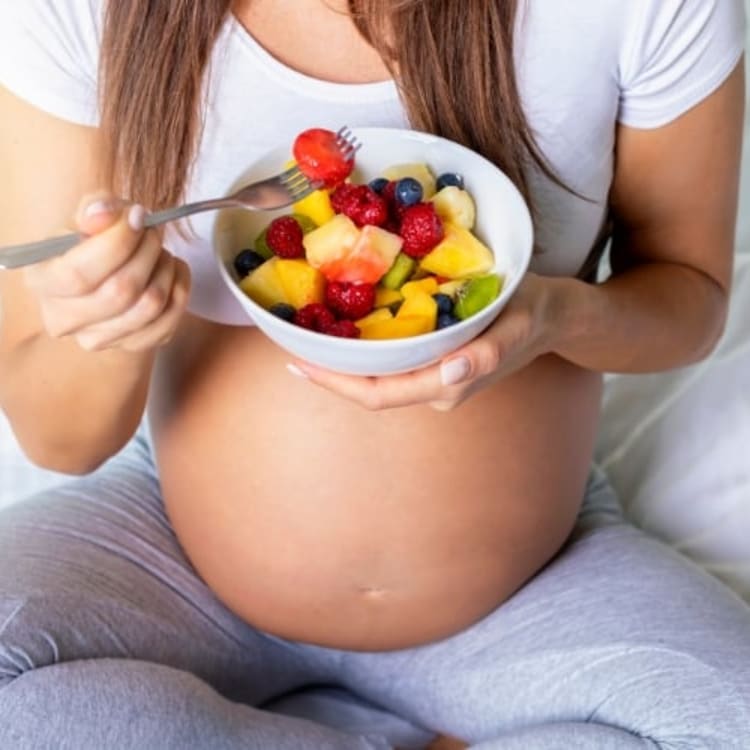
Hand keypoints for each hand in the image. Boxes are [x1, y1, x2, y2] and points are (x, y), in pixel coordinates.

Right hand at [22, 193, 190, 352]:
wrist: (105, 271)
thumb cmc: (93, 241)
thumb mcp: (88, 216)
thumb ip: (96, 209)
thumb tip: (103, 214)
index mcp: (42, 281)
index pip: (79, 273)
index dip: (117, 243)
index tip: (137, 216)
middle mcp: (63, 318)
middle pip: (120, 292)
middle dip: (147, 253)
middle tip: (153, 232)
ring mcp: (98, 338)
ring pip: (148, 307)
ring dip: (165, 271)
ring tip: (161, 251)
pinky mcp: (132, 346)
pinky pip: (168, 322)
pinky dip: (179, 290)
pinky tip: (173, 271)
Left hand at [288, 273, 554, 410]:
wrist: (558, 316)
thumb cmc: (537, 315)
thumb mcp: (518, 324)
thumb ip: (488, 354)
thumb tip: (450, 373)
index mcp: (446, 386)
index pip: (378, 395)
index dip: (335, 384)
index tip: (297, 363)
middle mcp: (434, 387)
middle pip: (368, 389)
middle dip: (327, 371)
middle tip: (289, 340)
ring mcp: (435, 376)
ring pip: (377, 374)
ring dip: (341, 358)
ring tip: (306, 330)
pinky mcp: (436, 359)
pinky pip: (391, 358)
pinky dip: (363, 344)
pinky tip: (343, 323)